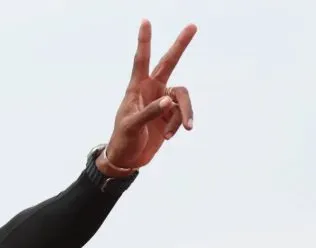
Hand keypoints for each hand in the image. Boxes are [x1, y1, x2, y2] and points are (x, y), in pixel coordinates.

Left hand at [103, 20, 196, 171]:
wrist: (127, 159)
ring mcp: (163, 101)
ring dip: (184, 113)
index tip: (145, 21)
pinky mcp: (171, 115)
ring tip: (180, 130)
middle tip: (192, 26)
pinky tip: (169, 136)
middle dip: (180, 46)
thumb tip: (168, 101)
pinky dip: (180, 124)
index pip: (141, 60)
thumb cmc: (123, 140)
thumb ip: (149, 112)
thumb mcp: (132, 126)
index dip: (144, 41)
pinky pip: (183, 114)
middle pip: (169, 63)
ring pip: (183, 98)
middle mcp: (152, 90)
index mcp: (136, 88)